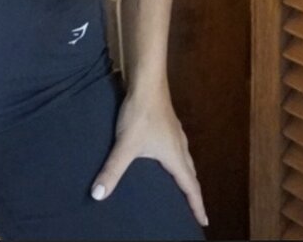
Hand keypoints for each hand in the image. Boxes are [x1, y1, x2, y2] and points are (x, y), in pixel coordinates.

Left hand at [90, 85, 208, 228]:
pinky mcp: (168, 121)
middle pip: (191, 173)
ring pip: (185, 158)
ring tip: (180, 183)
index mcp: (175, 156)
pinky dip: (177, 157)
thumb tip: (98, 195)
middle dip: (192, 191)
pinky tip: (165, 152)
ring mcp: (175, 131)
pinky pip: (178, 146)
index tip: (204, 222)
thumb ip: (112, 170)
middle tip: (193, 207)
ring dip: (186, 173)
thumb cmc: (140, 114)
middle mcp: (180, 145)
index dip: (197, 206)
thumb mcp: (125, 144)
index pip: (190, 187)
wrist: (147, 81)